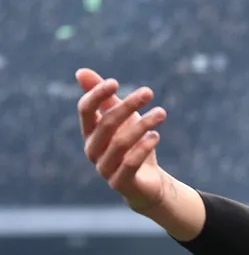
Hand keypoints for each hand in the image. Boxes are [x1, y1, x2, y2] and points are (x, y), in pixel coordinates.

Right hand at [77, 68, 170, 211]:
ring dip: (143, 125)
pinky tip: (156, 136)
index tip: (115, 82)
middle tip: (149, 91)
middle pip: (106, 124)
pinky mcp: (120, 183)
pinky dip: (143, 148)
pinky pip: (129, 163)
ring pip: (120, 143)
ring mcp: (104, 168)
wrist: (147, 182)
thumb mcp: (122, 118)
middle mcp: (92, 149)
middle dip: (128, 106)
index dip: (96, 95)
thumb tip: (80, 71)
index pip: (86, 110)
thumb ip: (104, 97)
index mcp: (90, 132)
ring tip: (162, 112)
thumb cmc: (133, 145)